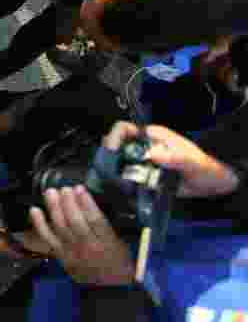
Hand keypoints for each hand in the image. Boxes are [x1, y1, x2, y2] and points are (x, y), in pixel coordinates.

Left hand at [30, 187, 134, 285]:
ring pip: (60, 227)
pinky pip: (47, 238)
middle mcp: (88, 247)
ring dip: (54, 208)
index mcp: (107, 243)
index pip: (96, 220)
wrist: (110, 288)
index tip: (80, 189)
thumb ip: (105, 225)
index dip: (86, 203)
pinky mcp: (61, 256)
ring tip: (51, 193)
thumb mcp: (119, 243)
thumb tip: (87, 202)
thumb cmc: (116, 262)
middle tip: (64, 189)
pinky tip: (35, 210)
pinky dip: (39, 223)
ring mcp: (72, 252)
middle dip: (67, 203)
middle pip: (75, 222)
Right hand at [103, 122, 240, 198]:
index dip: (113, 137)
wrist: (211, 184)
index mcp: (152, 136)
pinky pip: (126, 180)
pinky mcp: (142, 178)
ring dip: (114, 174)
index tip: (111, 151)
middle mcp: (143, 148)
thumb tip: (152, 154)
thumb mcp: (191, 160)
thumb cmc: (204, 167)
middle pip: (115, 148)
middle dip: (109, 159)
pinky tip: (125, 191)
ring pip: (117, 165)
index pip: (123, 129)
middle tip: (111, 172)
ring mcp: (141, 164)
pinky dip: (122, 185)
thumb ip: (174, 157)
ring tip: (118, 184)